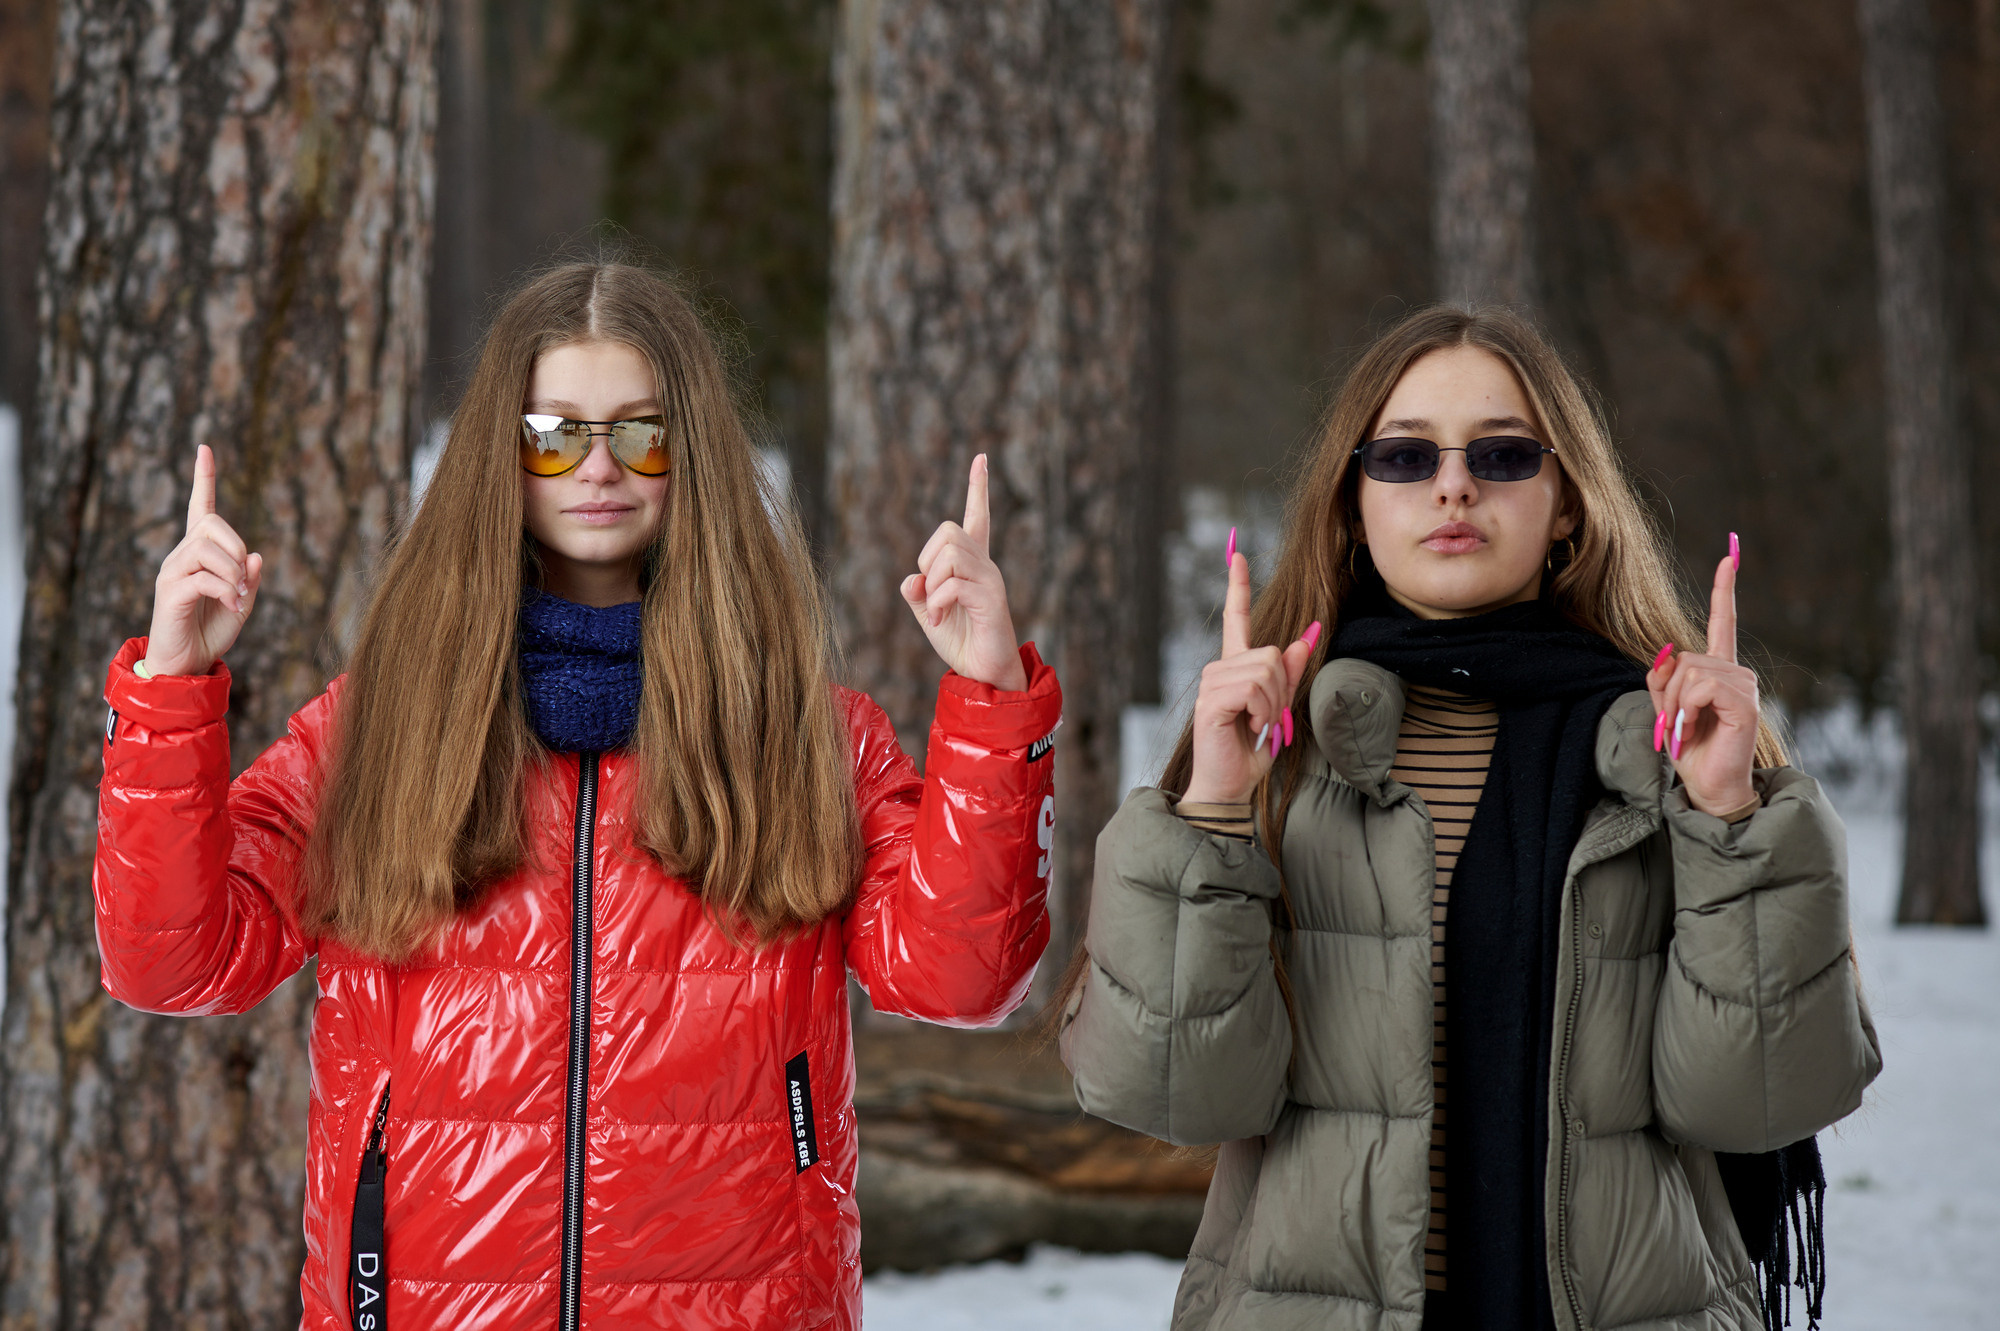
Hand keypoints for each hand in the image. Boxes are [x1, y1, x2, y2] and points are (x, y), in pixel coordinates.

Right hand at [143, 445, 263, 675]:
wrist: (186, 664)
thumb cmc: (211, 631)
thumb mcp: (242, 602)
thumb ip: (250, 579)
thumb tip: (257, 556)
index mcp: (199, 553)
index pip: (199, 507)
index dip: (203, 478)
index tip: (204, 448)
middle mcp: (180, 556)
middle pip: (211, 524)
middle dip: (237, 546)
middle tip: (244, 580)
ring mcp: (172, 572)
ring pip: (206, 548)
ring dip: (232, 571)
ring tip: (237, 596)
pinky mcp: (170, 592)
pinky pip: (202, 576)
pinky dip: (225, 590)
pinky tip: (231, 605)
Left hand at [901, 454, 1026, 691]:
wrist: (984, 675)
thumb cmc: (961, 643)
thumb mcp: (929, 614)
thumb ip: (918, 592)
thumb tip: (912, 578)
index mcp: (972, 565)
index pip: (976, 517)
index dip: (978, 488)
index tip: (982, 458)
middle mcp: (985, 565)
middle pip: (949, 531)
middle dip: (927, 558)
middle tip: (930, 591)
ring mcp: (990, 580)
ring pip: (950, 554)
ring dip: (933, 583)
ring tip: (937, 610)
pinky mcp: (992, 599)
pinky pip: (954, 584)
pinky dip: (939, 602)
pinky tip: (941, 620)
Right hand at [1181, 533, 1319, 805]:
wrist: (1229, 787)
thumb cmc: (1250, 753)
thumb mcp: (1279, 708)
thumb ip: (1289, 673)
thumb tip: (1309, 635)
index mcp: (1233, 668)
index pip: (1235, 618)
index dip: (1238, 586)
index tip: (1237, 553)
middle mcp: (1218, 669)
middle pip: (1271, 653)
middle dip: (1282, 689)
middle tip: (1267, 718)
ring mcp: (1211, 683)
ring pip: (1265, 670)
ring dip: (1273, 704)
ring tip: (1256, 725)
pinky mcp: (1211, 700)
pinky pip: (1253, 689)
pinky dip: (1262, 712)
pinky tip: (1248, 728)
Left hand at [1647, 537, 1758, 817]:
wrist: (1709, 786)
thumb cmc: (1692, 751)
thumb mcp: (1667, 711)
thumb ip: (1661, 681)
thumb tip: (1662, 655)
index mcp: (1719, 672)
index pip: (1723, 623)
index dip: (1724, 591)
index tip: (1729, 557)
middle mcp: (1736, 673)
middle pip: (1684, 657)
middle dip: (1665, 692)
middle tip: (1673, 723)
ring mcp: (1744, 686)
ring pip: (1690, 671)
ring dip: (1674, 703)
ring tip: (1684, 729)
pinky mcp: (1744, 702)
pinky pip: (1701, 687)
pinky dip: (1687, 709)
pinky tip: (1693, 728)